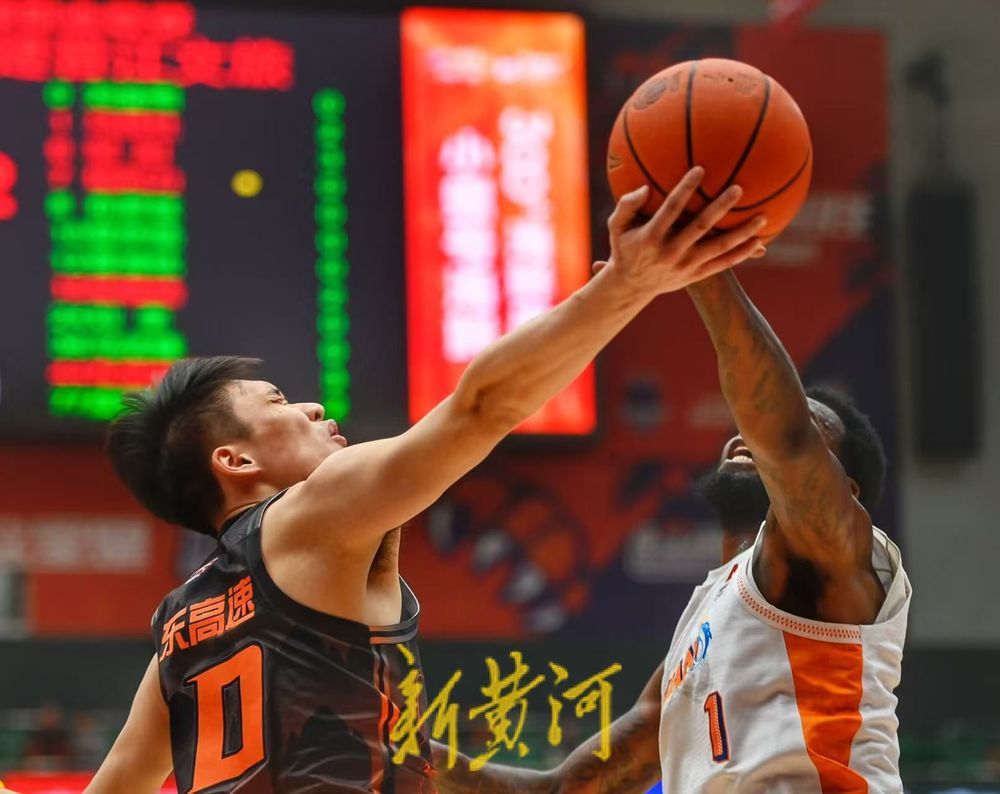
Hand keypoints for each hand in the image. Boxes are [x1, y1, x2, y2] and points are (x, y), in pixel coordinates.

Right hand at [596, 167, 766, 292]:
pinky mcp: (696, 276)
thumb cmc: (625, 248)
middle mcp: (670, 252)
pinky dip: (741, 254)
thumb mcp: (615, 227)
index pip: (671, 210)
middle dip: (719, 208)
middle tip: (738, 188)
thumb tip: (644, 187)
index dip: (685, 189)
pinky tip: (759, 242)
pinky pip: (723, 264)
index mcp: (651, 237)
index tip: (700, 169)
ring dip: (741, 234)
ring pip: (718, 248)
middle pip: (700, 227)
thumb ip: (625, 205)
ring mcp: (685, 266)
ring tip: (762, 217)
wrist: (630, 287)